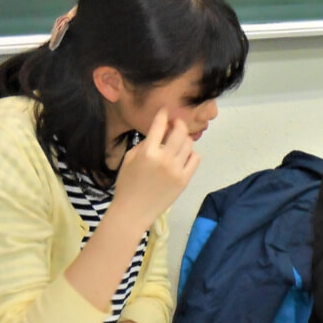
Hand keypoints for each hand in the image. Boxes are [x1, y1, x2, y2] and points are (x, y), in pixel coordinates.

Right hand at [113, 108, 199, 224]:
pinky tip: (183, 156)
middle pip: (180, 131)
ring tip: (177, 142)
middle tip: (175, 124)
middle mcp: (164, 159)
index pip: (160, 125)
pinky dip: (191, 153)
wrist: (133, 212)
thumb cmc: (127, 185)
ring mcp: (176, 170)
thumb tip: (161, 132)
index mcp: (147, 152)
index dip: (163, 114)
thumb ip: (145, 144)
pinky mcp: (184, 180)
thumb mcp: (129, 159)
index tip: (165, 111)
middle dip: (178, 123)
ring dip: (184, 139)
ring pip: (189, 144)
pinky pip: (195, 158)